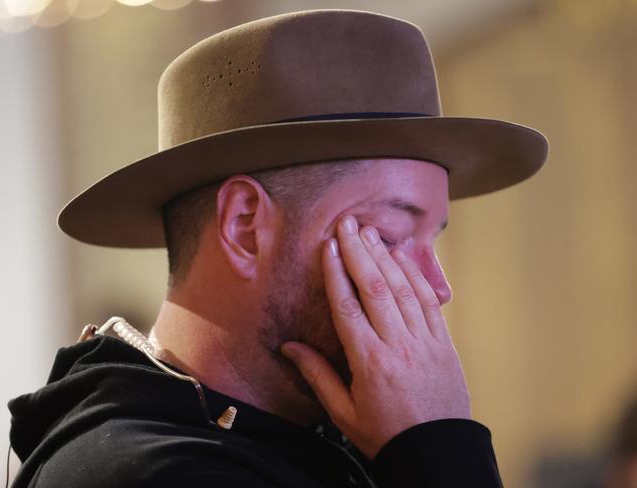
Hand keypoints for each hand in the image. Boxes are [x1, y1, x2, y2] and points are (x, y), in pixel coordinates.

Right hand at [281, 215, 470, 459]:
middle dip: (359, 252)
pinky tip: (402, 258)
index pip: (348, 307)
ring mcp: (425, 341)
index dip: (336, 273)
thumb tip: (289, 347)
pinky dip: (415, 276)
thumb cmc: (386, 434)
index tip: (328, 246)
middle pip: (375, 288)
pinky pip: (429, 302)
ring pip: (402, 289)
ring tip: (370, 233)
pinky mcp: (443, 342)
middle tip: (348, 224)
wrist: (437, 452)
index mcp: (370, 362)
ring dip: (385, 257)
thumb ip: (317, 375)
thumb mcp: (343, 412)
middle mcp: (398, 345)